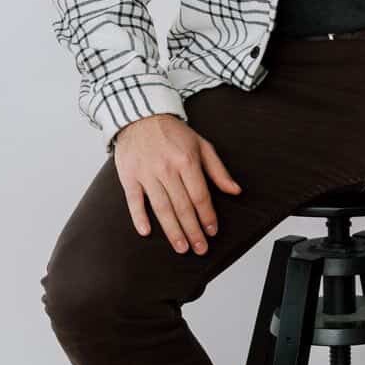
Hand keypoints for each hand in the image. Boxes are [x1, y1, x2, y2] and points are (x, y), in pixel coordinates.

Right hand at [113, 114, 241, 252]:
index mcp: (187, 160)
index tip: (212, 231)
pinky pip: (134, 201)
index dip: (207, 216)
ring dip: (172, 230)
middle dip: (193, 230)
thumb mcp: (201, 145)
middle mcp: (167, 168)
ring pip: (161, 208)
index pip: (200, 196)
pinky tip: (147, 232)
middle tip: (200, 248)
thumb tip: (235, 190)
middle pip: (182, 206)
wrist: (140, 116)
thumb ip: (218, 170)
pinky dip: (139, 217)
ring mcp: (146, 173)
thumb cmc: (172, 133)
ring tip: (181, 247)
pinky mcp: (129, 176)